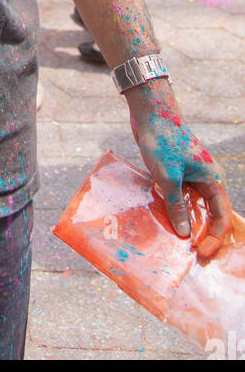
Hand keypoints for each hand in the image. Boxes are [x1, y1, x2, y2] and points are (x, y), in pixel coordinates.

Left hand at [129, 91, 232, 259]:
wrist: (151, 114)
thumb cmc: (163, 141)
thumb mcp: (168, 176)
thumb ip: (176, 205)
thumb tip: (184, 234)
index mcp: (213, 180)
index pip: (221, 218)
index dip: (213, 239)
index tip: (200, 254)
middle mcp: (207, 181)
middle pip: (212, 216)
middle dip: (205, 237)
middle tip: (194, 257)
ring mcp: (193, 178)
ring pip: (196, 209)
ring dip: (190, 226)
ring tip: (180, 246)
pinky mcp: (178, 175)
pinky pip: (182, 200)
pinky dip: (177, 213)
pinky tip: (167, 225)